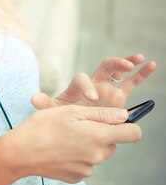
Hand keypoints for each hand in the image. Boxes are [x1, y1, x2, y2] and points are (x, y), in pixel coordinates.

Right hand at [6, 104, 140, 183]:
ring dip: (88, 144)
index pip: (133, 133)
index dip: (128, 124)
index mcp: (99, 137)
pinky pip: (85, 164)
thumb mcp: (71, 111)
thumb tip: (126, 116)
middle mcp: (98, 156)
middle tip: (77, 125)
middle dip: (102, 133)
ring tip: (65, 137)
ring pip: (98, 153)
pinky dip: (77, 156)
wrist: (20, 153)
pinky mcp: (77, 177)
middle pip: (113, 143)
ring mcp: (87, 169)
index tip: (116, 119)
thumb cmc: (44, 126)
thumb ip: (102, 114)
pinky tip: (60, 150)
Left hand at [32, 54, 155, 110]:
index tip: (93, 98)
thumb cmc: (60, 117)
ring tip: (139, 59)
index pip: (83, 79)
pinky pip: (131, 82)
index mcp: (77, 87)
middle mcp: (94, 84)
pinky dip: (141, 73)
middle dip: (114, 64)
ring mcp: (107, 89)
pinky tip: (151, 65)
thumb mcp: (52, 112)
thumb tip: (33, 98)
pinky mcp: (118, 97)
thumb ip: (45, 104)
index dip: (88, 86)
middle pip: (104, 67)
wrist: (71, 125)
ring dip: (128, 62)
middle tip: (124, 67)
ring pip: (119, 71)